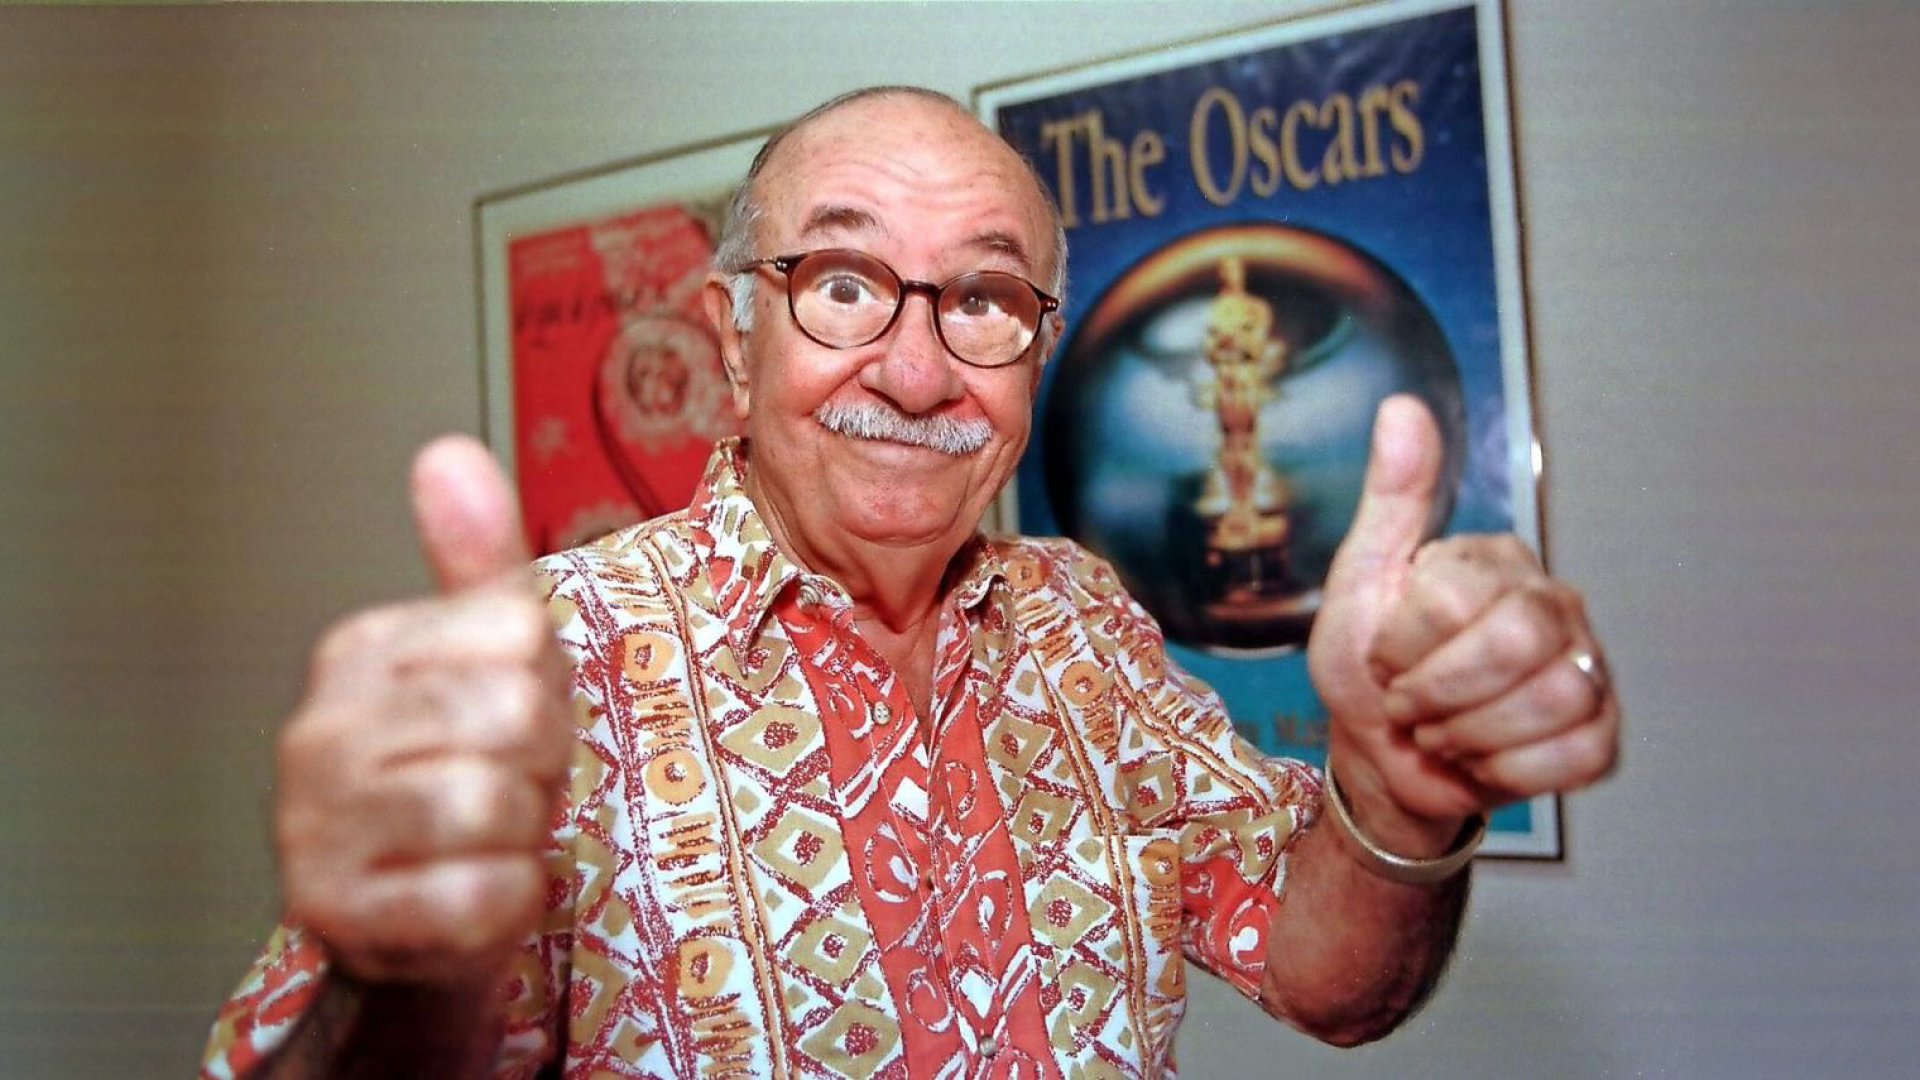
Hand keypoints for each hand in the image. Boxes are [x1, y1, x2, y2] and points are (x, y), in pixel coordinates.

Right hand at [275, 436, 572, 984]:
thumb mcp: (485, 656)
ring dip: (523, 830)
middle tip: (509, 780)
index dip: (545, 681)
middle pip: (514, 713)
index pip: (520, 632)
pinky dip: (507, 900)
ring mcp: (314, 827)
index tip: (512, 714)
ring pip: (498, 804)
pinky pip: (484, 894)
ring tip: (487, 835)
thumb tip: (448, 452)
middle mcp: (319, 731)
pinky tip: (472, 892)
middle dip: (542, 757)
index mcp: (357, 650)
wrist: (417, 917)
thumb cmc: (464, 770)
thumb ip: (477, 559)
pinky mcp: (339, 915)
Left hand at [1307, 396, 1617, 853]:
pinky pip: (1578, 756)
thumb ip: (1391, 498)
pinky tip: (1485, 758)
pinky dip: (1512, 772)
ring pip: (1554, 702)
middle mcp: (1553, 603)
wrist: (1383, 757)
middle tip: (1411, 703)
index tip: (1385, 658)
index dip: (1403, 646)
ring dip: (1472, 735)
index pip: (1454, 598)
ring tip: (1445, 729)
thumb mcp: (1360, 581)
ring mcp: (1585, 666)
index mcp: (1496, 561)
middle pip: (1519, 643)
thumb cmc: (1370, 667)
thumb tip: (1402, 406)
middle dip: (1442, 691)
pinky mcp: (1602, 732)